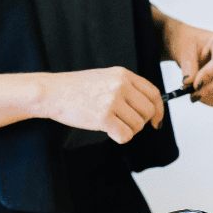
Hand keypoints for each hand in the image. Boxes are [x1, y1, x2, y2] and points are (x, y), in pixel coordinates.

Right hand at [35, 67, 163, 143]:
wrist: (52, 92)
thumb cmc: (76, 88)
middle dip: (140, 122)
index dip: (159, 110)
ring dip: (127, 130)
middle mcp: (121, 86)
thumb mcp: (105, 77)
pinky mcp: (103, 118)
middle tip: (126, 124)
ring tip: (112, 124)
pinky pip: (125, 135)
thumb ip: (127, 87)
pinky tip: (108, 131)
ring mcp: (112, 101)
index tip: (156, 120)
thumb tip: (149, 107)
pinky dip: (119, 137)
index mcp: (123, 74)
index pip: (154, 93)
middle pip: (148, 111)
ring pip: (137, 125)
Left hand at [162, 18, 212, 105]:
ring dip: (210, 96)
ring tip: (194, 96)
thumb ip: (188, 65)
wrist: (186, 47)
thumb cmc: (187, 42)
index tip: (195, 85)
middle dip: (208, 89)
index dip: (208, 76)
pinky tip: (201, 98)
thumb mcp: (184, 49)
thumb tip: (190, 82)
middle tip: (191, 94)